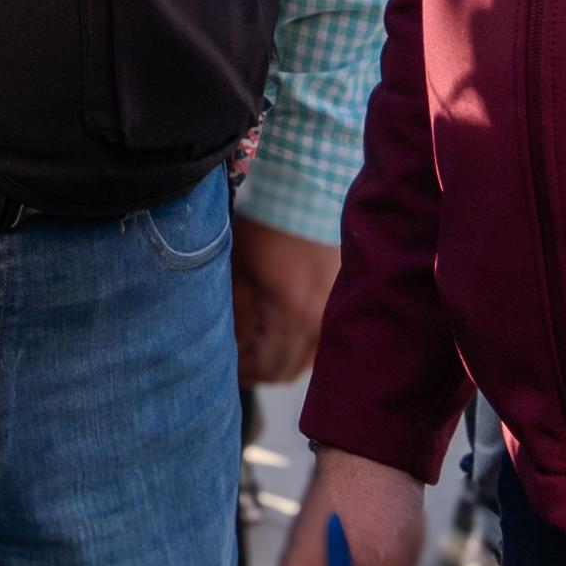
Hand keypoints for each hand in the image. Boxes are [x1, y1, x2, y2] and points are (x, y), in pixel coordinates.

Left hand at [232, 220, 340, 387]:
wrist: (309, 191)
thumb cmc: (267, 225)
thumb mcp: (239, 269)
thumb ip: (235, 314)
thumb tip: (230, 345)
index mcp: (292, 316)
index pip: (266, 368)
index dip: (242, 373)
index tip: (224, 367)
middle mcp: (319, 323)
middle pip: (286, 371)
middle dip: (258, 370)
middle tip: (236, 358)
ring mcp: (334, 314)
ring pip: (305, 360)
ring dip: (280, 358)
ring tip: (255, 343)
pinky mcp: (341, 302)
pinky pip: (319, 341)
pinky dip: (298, 345)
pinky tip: (280, 330)